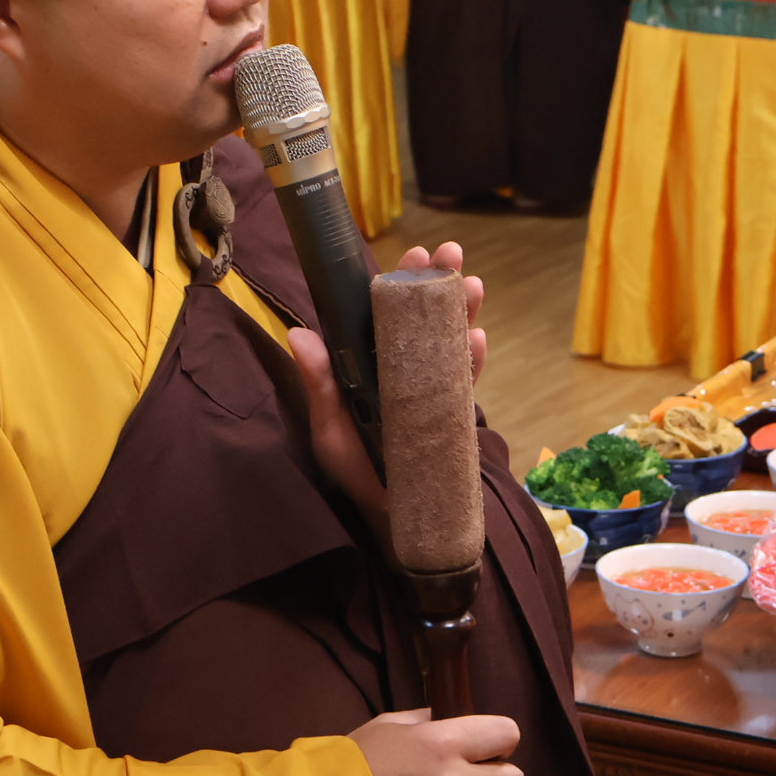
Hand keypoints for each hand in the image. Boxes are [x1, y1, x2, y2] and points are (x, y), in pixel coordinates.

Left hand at [285, 240, 484, 542]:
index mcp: (371, 367)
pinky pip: (465, 385)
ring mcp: (432, 392)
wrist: (391, 522)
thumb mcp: (330, 431)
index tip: (413, 252)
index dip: (400, 283)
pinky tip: (477, 340)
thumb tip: (299, 334)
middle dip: (439, 284)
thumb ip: (320, 385)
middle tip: (450, 253)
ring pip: (449, 343)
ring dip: (462, 312)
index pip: (385, 316)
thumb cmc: (356, 472)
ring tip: (472, 284)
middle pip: (424, 320)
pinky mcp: (453, 417)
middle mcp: (403, 372)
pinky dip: (472, 361)